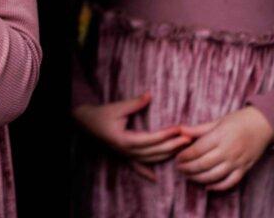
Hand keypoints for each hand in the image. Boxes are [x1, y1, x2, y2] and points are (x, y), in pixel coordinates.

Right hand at [73, 93, 191, 181]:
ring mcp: (125, 155)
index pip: (151, 139)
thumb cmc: (100, 114)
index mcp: (125, 139)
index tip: (179, 129)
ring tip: (182, 149)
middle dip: (173, 145)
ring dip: (167, 155)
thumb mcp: (117, 107)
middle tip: (189, 139)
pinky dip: (146, 172)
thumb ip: (134, 103)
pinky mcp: (123, 156)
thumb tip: (149, 95)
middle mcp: (126, 151)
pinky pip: (136, 167)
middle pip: (154, 151)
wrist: (84, 122)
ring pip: (150, 159)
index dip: (166, 134)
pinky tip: (154, 178)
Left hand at [175, 107, 273, 190]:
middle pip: (203, 164)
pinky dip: (218, 187)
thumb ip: (198, 129)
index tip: (176, 158)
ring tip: (188, 177)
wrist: (263, 125)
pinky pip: (231, 182)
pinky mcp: (245, 169)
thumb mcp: (217, 121)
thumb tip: (179, 130)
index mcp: (219, 136)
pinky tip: (207, 186)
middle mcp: (228, 150)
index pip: (197, 150)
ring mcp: (237, 161)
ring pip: (215, 175)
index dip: (184, 156)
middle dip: (188, 168)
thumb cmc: (238, 121)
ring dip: (199, 178)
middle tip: (179, 168)